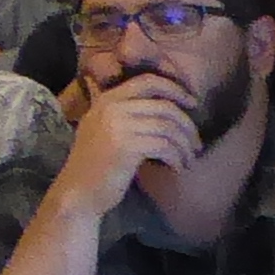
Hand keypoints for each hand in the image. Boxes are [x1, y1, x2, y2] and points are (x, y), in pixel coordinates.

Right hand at [62, 71, 204, 214]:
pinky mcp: (126, 147)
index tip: (192, 103)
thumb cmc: (96, 165)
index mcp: (105, 100)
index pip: (147, 81)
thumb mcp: (104, 130)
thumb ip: (125, 113)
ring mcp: (117, 126)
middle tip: (196, 144)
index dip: (175, 89)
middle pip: (165, 106)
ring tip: (188, 160)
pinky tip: (177, 168)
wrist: (78, 193)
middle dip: (187, 125)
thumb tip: (166, 105)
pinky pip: (164, 146)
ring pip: (168, 127)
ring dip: (185, 145)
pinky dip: (176, 158)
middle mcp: (110, 108)